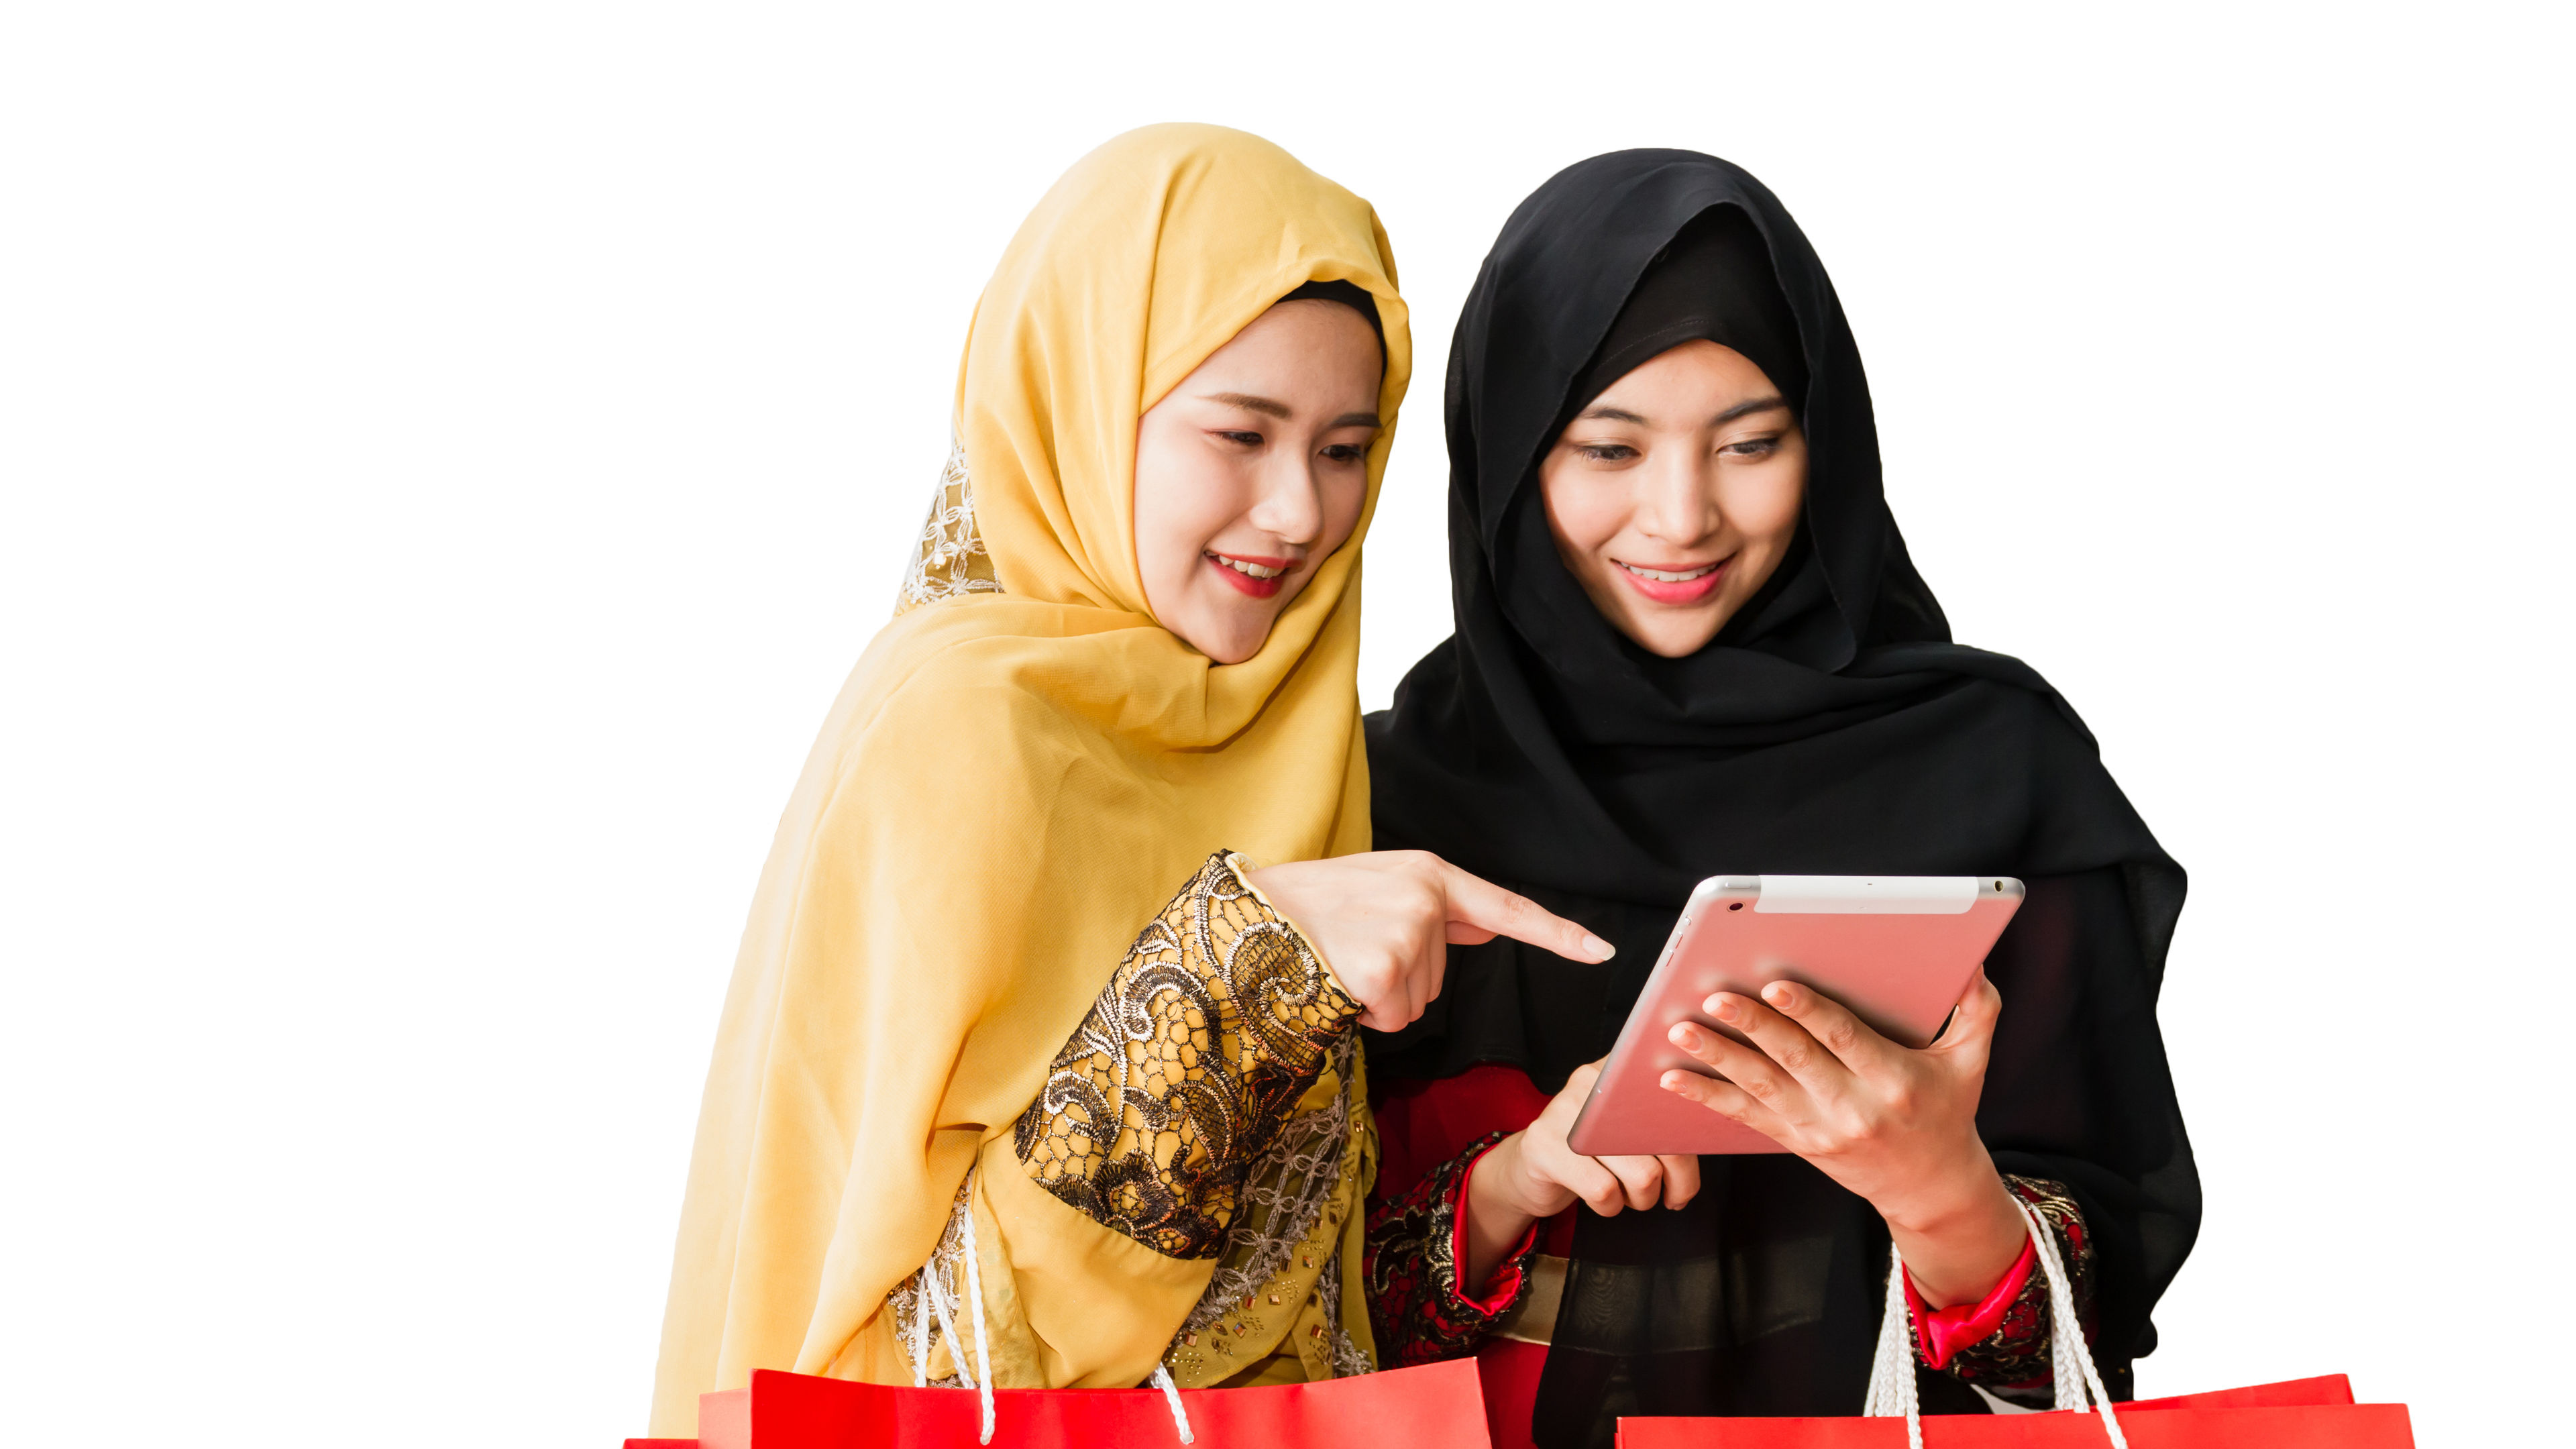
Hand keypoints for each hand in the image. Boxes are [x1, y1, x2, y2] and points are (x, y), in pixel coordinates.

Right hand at [1245, 851, 1613, 1032]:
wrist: (1247, 914)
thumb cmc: (1312, 907)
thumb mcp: (1381, 889)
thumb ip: (1440, 909)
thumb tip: (1487, 923)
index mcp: (1430, 874)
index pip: (1506, 907)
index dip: (1558, 934)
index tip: (1603, 952)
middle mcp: (1425, 897)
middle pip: (1442, 977)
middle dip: (1401, 979)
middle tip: (1353, 950)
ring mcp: (1406, 933)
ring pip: (1419, 1004)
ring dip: (1382, 998)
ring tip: (1341, 962)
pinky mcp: (1383, 969)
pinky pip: (1393, 1018)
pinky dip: (1364, 1014)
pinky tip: (1336, 982)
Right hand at [1461, 1060, 1698, 1288]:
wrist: (1528, 1169)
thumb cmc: (1593, 1152)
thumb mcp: (1624, 1124)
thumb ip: (1660, 1117)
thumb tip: (1708, 1136)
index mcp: (1616, 1069)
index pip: (1673, 1098)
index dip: (1691, 1137)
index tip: (1690, 1163)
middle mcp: (1589, 1081)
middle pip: (1662, 1138)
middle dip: (1678, 1179)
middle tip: (1673, 1196)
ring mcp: (1563, 1112)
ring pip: (1640, 1172)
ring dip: (1643, 1198)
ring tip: (1633, 1197)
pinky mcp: (1544, 1147)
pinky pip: (1604, 1191)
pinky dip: (1612, 1207)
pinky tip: (1604, 1201)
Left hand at [1658, 970, 2026, 1306]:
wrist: (1930, 1188)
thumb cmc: (1948, 1110)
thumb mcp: (1971, 1061)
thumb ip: (1977, 1008)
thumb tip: (1974, 957)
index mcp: (1894, 1080)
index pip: (1844, 1038)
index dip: (1808, 1012)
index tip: (1775, 985)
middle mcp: (1853, 1107)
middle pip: (1794, 1059)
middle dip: (1751, 1026)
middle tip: (1714, 998)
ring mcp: (1820, 1128)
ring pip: (1760, 1088)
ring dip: (1718, 1058)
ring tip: (1682, 1031)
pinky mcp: (1797, 1141)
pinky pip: (1746, 1117)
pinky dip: (1708, 1097)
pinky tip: (1674, 1077)